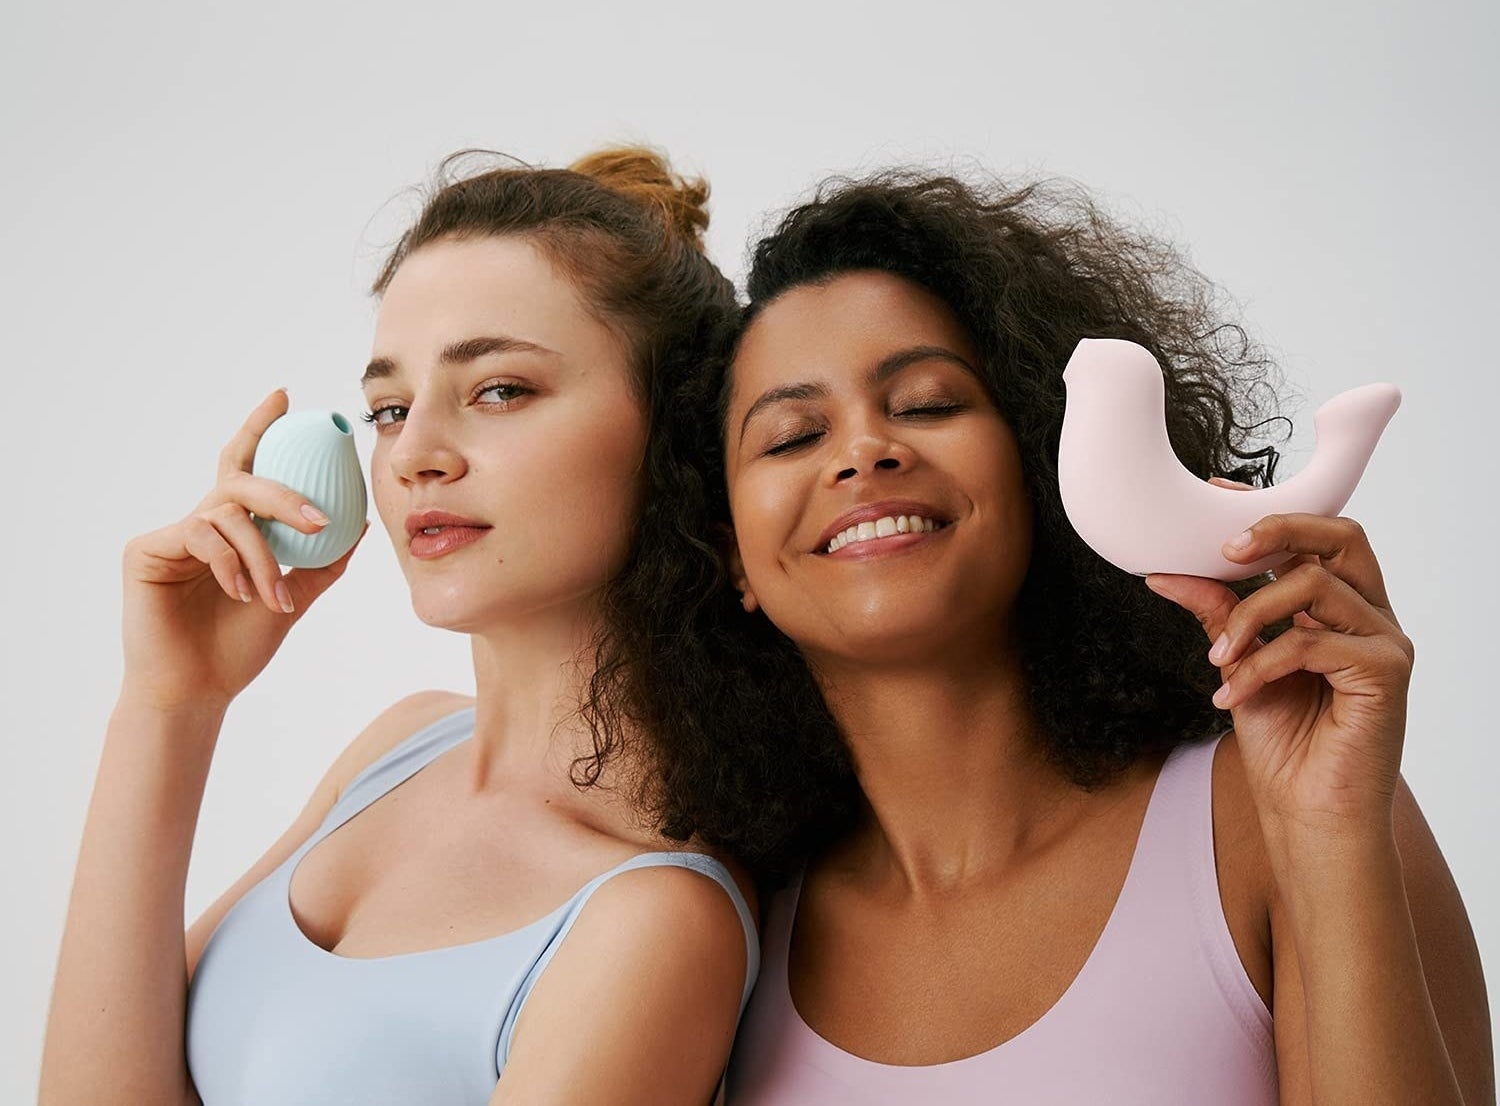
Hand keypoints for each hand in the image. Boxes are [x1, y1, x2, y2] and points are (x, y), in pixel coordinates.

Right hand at [119, 388, 369, 710]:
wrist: (197, 689)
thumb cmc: (237, 648)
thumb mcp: (294, 598)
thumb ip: (321, 562)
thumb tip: (358, 526)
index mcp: (233, 528)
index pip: (247, 466)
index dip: (261, 427)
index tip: (284, 396)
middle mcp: (201, 522)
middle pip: (243, 478)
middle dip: (285, 495)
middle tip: (317, 521)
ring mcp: (172, 533)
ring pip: (229, 512)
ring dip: (263, 556)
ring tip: (274, 597)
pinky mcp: (145, 549)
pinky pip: (201, 533)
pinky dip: (231, 562)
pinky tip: (241, 593)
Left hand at [1143, 478, 1414, 837]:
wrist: (1308, 812)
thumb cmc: (1282, 740)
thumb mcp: (1237, 661)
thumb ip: (1216, 613)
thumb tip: (1163, 572)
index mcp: (1341, 606)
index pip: (1317, 537)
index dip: (1271, 512)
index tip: (1216, 494)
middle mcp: (1371, 615)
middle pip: (1342, 536)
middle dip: (1279, 528)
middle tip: (1224, 550)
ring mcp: (1386, 641)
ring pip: (1313, 586)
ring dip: (1249, 617)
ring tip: (1216, 660)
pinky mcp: (1387, 672)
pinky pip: (1311, 642)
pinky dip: (1260, 663)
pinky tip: (1231, 694)